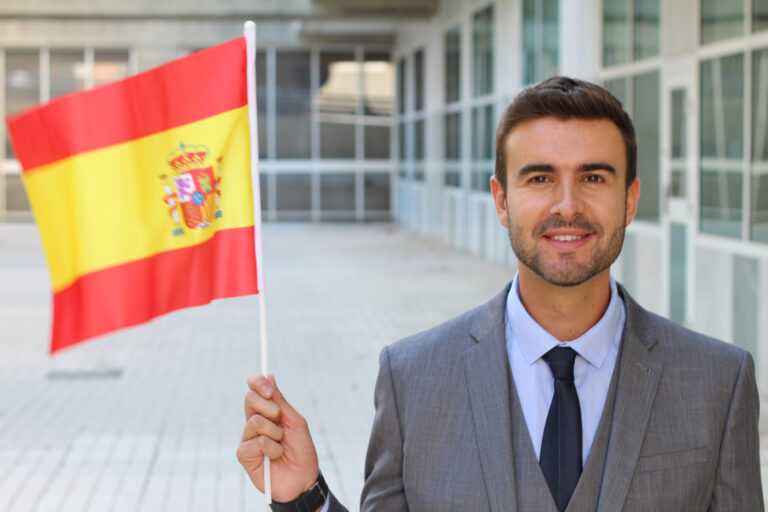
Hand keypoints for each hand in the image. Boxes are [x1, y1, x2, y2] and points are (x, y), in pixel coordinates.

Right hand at [237, 374, 319, 501]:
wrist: (303, 479)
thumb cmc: (301, 451)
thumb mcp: (295, 422)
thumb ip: (281, 401)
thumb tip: (270, 376)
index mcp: (266, 412)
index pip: (254, 389)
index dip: (258, 383)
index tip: (270, 389)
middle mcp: (254, 422)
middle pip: (250, 399)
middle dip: (270, 407)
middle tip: (280, 418)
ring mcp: (247, 438)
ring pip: (254, 421)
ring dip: (275, 432)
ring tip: (281, 443)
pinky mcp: (244, 454)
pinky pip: (257, 441)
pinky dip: (272, 448)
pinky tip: (276, 456)